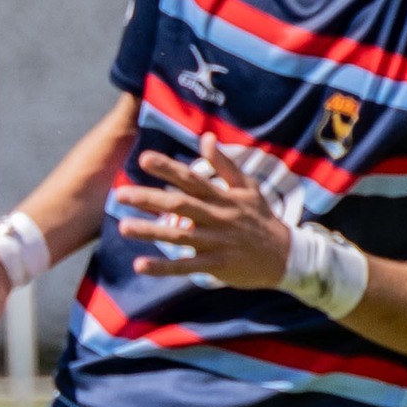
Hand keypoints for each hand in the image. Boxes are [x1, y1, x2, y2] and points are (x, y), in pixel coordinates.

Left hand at [115, 136, 290, 287]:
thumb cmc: (261, 218)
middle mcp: (217, 217)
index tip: (144, 159)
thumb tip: (206, 138)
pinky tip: (140, 265)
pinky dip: (163, 267)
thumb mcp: (248, 187)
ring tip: (123, 226)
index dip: (168, 168)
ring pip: (179, 236)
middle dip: (150, 199)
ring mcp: (216, 243)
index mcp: (222, 197)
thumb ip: (225, 164)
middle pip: (180, 205)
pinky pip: (186, 267)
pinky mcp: (216, 265)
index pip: (191, 178)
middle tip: (121, 194)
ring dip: (150, 232)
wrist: (285, 255)